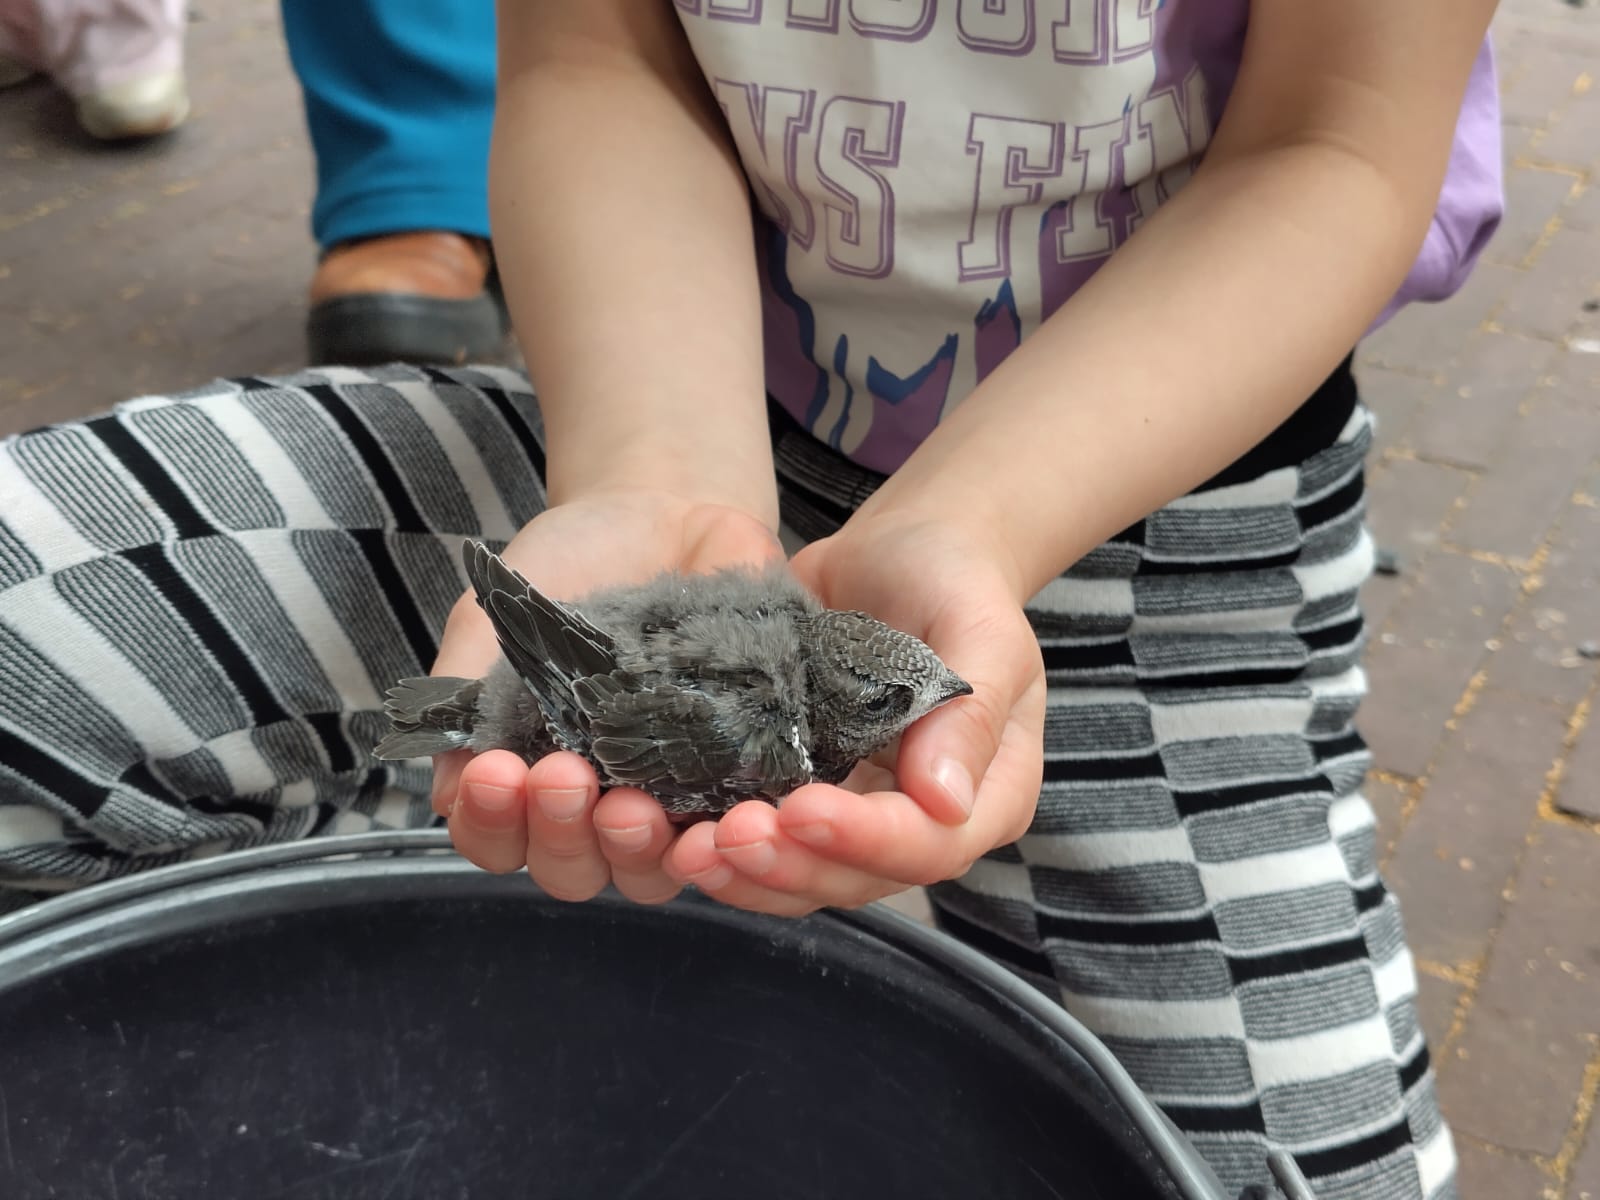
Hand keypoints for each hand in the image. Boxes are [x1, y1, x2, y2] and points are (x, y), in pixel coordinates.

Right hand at [431, 489, 782, 904]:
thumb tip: (448, 787)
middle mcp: (602, 805)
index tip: (492, 773)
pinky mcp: (748, 773)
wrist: (659, 512)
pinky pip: (741, 823)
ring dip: (635, 848)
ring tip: (630, 804)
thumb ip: (464, 694)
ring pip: (654, 870)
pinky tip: (717, 807)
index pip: (501, 843)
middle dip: (561, 835)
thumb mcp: (493, 617)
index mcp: (532, 781)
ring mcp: (676, 798)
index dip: (491, 826)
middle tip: (562, 776)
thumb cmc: (566, 569)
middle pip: (576, 871)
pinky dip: (727, 829)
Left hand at [662, 513, 1045, 914]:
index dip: (866, 840)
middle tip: (728, 835)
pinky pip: (768, 844)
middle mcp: (925, 822)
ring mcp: (861, 814)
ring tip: (688, 850)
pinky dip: (723, 849)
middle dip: (791, 865)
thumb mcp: (981, 627)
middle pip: (861, 878)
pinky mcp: (805, 793)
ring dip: (747, 875)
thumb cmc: (953, 577)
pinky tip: (674, 835)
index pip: (932, 844)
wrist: (901, 551)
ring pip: (806, 877)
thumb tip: (945, 803)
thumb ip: (969, 713)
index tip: (803, 808)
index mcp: (988, 793)